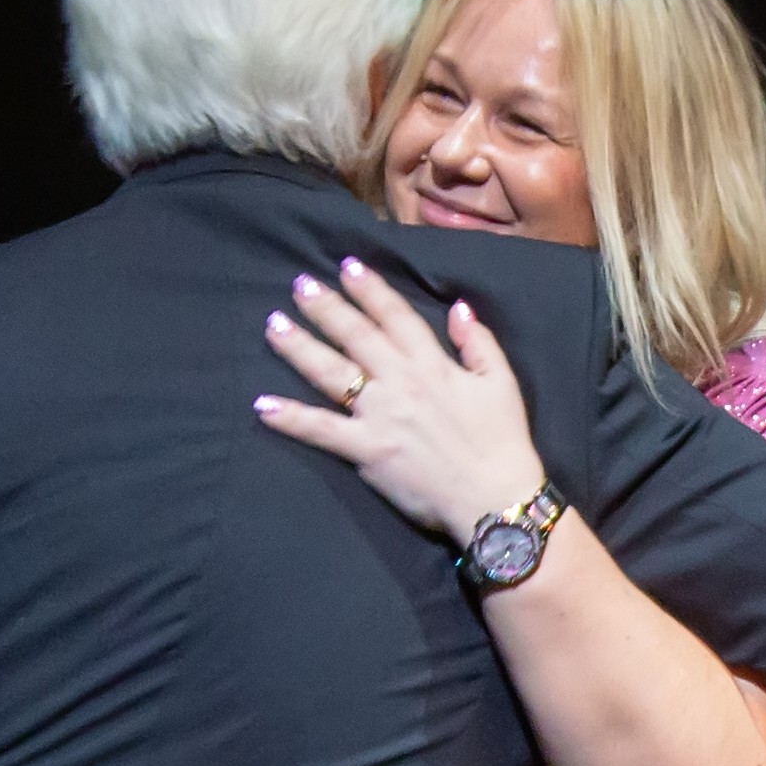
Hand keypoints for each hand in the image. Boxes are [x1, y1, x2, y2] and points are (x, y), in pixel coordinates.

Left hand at [255, 258, 547, 547]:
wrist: (496, 498)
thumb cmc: (502, 442)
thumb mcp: (501, 382)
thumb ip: (478, 341)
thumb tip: (456, 307)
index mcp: (432, 363)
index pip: (394, 316)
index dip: (369, 290)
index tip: (347, 267)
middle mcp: (400, 381)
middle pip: (355, 336)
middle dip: (325, 307)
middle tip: (298, 284)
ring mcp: (379, 415)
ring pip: (331, 373)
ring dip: (299, 347)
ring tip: (273, 324)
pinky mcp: (366, 450)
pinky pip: (321, 430)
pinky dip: (291, 418)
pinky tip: (262, 405)